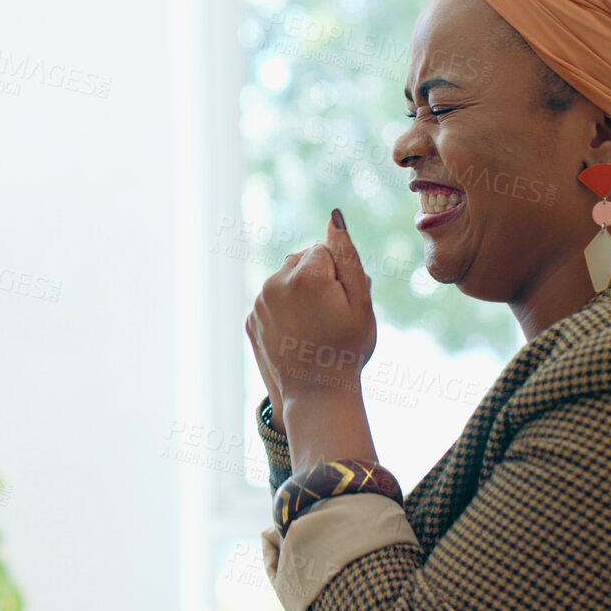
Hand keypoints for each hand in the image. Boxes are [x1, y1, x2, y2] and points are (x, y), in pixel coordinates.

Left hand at [244, 209, 377, 409]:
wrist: (316, 393)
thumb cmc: (347, 347)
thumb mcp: (361, 301)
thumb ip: (347, 256)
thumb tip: (334, 217)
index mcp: (305, 275)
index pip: (323, 250)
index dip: (337, 274)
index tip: (341, 302)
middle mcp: (275, 284)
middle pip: (300, 261)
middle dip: (315, 278)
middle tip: (329, 314)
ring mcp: (258, 303)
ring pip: (284, 281)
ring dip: (298, 293)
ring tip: (313, 326)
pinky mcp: (250, 320)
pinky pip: (270, 302)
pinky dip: (283, 311)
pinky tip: (297, 334)